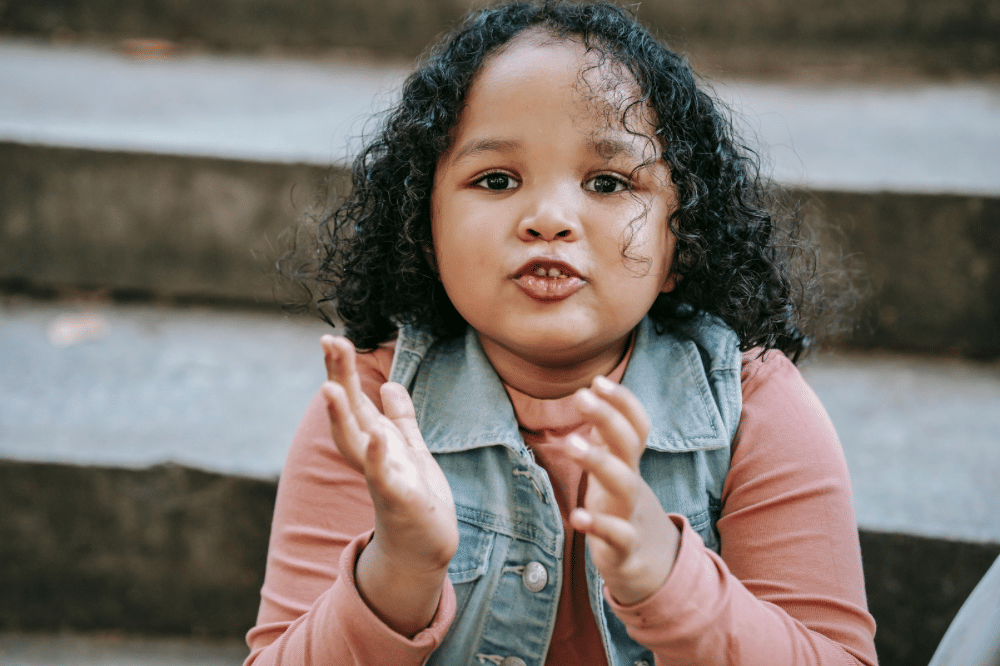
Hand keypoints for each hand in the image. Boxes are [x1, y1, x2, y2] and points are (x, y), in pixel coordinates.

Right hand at [321, 335, 457, 635]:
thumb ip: (399, 418)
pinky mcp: (398, 499)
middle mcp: (370, 456)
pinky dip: (379, 457)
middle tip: (328, 341)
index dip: (342, 370)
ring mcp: (381, 477)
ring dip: (342, 416)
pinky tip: (378, 436)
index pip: (354, 399)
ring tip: (331, 387)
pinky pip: (384, 476)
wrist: (426, 545)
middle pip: (348, 412)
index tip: (332, 337)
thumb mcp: (410, 449)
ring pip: (355, 444)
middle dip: (338, 377)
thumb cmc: (415, 496)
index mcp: (375, 440)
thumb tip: (388, 384)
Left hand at [567, 376, 680, 605]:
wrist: (653, 567)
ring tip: (571, 443)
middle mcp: (632, 484)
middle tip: (582, 397)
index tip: (596, 381)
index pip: (636, 426)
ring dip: (598, 462)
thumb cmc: (624, 509)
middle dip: (608, 418)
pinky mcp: (624, 548)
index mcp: (629, 465)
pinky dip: (598, 526)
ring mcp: (631, 515)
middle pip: (628, 445)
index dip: (622, 402)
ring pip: (623, 485)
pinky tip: (577, 517)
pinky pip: (616, 536)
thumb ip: (606, 438)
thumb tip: (590, 395)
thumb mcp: (617, 471)